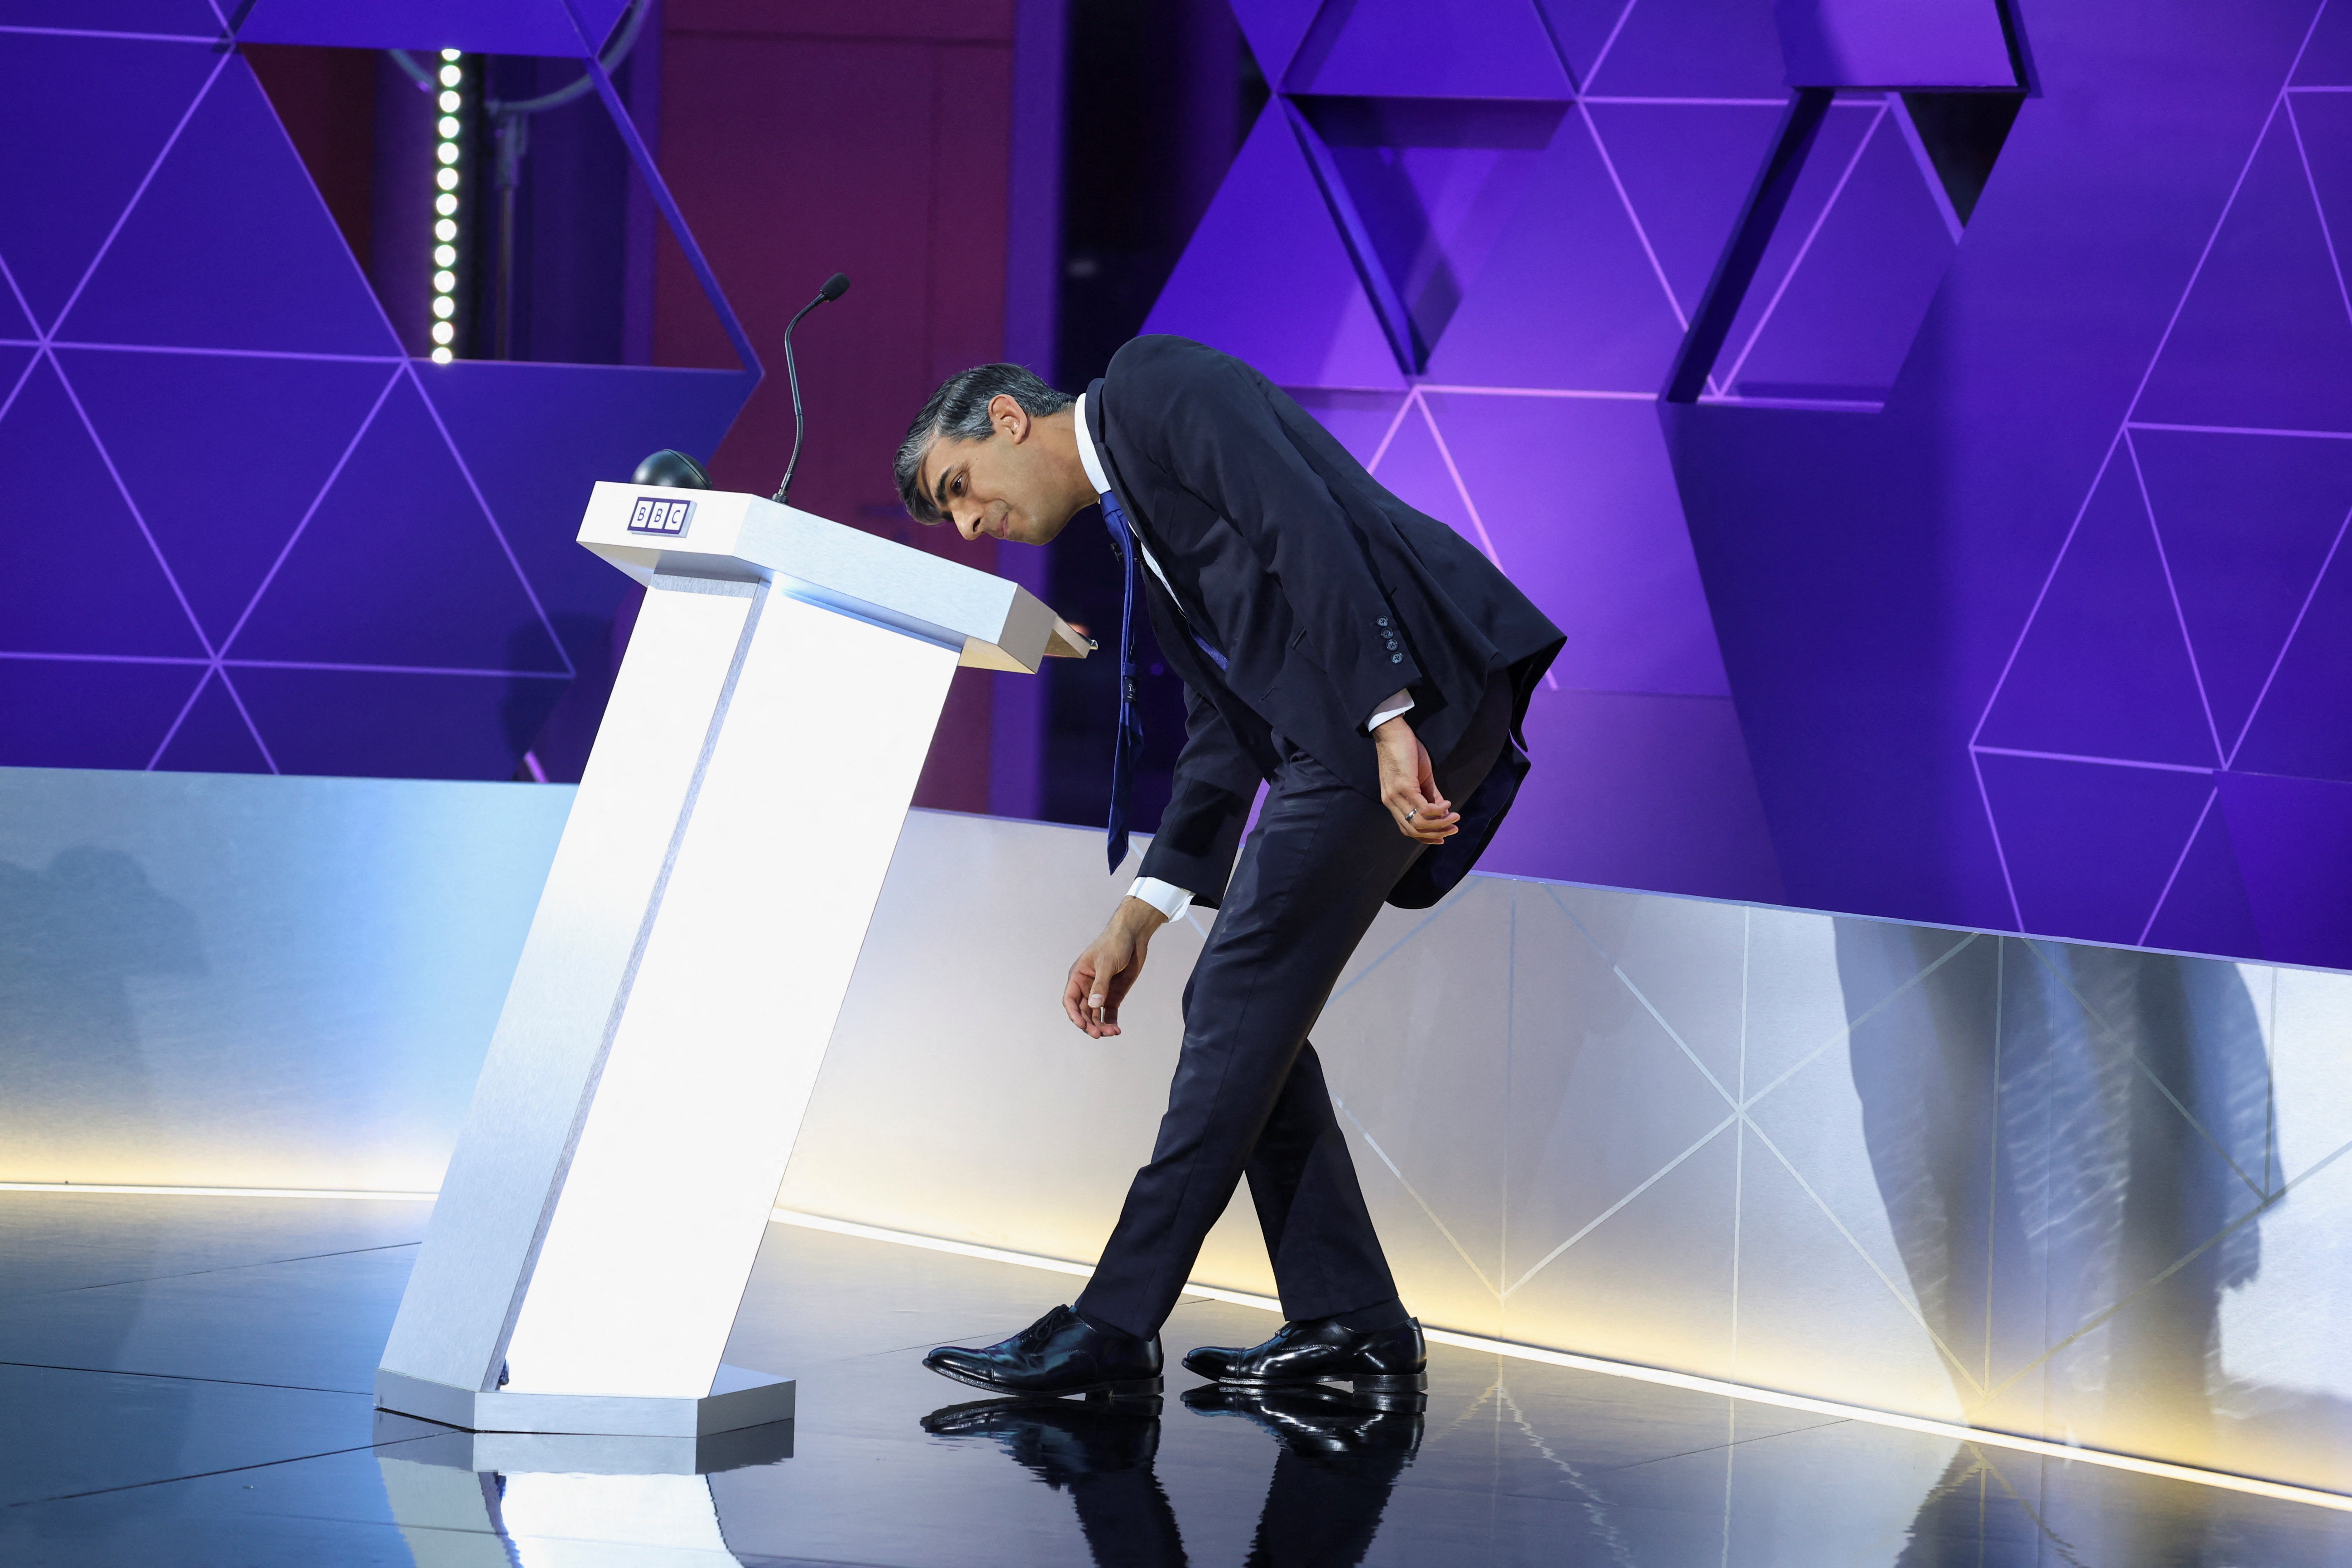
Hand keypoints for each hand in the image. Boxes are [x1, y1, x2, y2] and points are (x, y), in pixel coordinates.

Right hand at [1063, 896, 1169, 1037]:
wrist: (1133, 936)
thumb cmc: (1115, 944)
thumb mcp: (1106, 963)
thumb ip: (1100, 985)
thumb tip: (1094, 1006)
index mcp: (1078, 976)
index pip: (1070, 1000)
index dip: (1074, 1014)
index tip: (1082, 1025)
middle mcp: (1087, 986)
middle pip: (1083, 1011)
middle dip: (1089, 1024)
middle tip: (1098, 1034)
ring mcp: (1100, 992)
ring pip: (1096, 1015)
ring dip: (1101, 1026)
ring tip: (1112, 1032)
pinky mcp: (1114, 994)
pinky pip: (1110, 1012)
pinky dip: (1111, 1022)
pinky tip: (1116, 1030)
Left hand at [1375, 714, 1457, 843]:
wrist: (1392, 732)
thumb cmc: (1405, 751)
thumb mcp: (1419, 777)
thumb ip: (1430, 794)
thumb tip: (1443, 811)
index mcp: (1392, 802)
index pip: (1407, 829)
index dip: (1425, 838)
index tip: (1443, 837)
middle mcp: (1391, 802)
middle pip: (1413, 830)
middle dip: (1437, 833)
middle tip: (1454, 828)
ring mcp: (1396, 795)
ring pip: (1419, 823)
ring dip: (1440, 823)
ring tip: (1454, 816)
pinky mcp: (1403, 786)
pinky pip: (1423, 807)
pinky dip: (1438, 810)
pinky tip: (1447, 803)